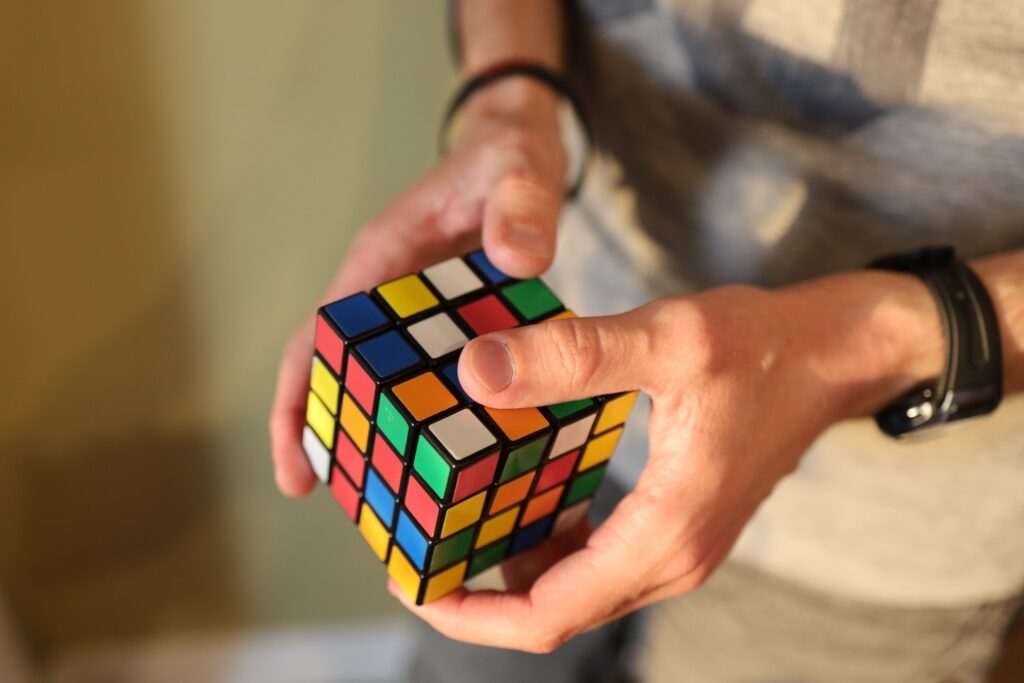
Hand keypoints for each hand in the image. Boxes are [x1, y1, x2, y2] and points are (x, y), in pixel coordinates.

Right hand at [270, 79, 567, 495]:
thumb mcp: (520, 170)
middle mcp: (386, 287)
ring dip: (377, 434)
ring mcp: (414, 306)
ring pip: (379, 380)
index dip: (300, 401)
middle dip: (332, 436)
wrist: (518, 144)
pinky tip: (451, 455)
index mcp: (383, 258)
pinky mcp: (446, 318)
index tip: (294, 465)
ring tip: (393, 500)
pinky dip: (427, 415)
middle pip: (339, 372)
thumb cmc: (508, 155)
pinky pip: (424, 373)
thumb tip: (517, 258)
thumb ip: (521, 207)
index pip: (322, 337)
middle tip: (346, 505)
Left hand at [390, 273, 943, 651]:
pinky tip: (519, 495)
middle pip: (554, 613)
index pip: (548, 614)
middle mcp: (672, 558)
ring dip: (511, 568)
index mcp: (664, 533)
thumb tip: (475, 370)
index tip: (413, 581)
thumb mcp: (666, 339)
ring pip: (574, 589)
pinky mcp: (678, 525)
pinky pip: (598, 559)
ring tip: (451, 521)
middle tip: (415, 546)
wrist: (835, 356)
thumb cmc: (764, 347)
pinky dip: (549, 543)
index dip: (469, 611)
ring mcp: (678, 547)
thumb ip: (573, 356)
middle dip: (478, 593)